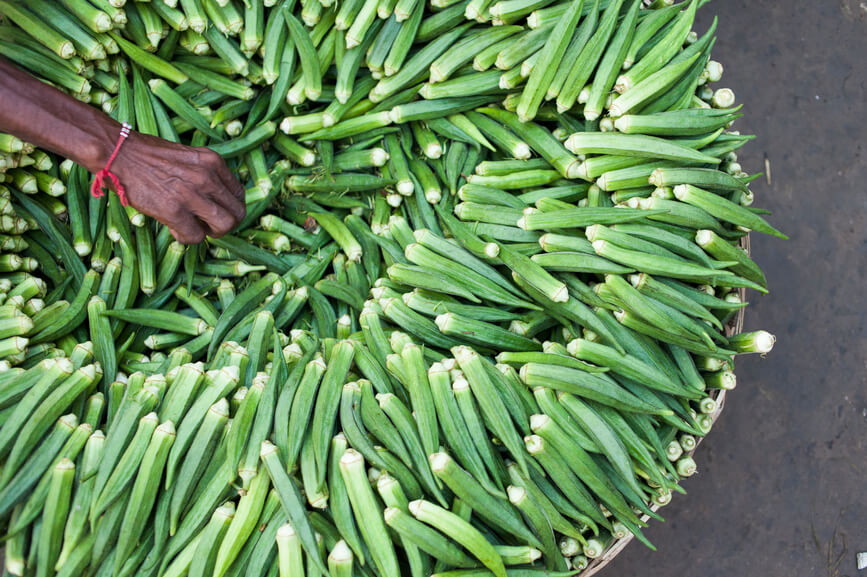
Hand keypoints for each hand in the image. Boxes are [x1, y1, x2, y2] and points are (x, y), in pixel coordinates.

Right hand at [109, 132, 245, 243]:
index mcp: (213, 162)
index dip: (230, 207)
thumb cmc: (148, 154)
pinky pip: (195, 236)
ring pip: (224, 226)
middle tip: (209, 225)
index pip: (239, 194)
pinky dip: (187, 237)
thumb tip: (213, 199)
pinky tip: (174, 229)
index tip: (216, 211)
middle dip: (226, 224)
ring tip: (195, 228)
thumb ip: (205, 174)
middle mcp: (208, 177)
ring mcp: (192, 194)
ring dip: (212, 233)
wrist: (118, 152)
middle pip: (238, 213)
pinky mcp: (174, 210)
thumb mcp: (188, 156)